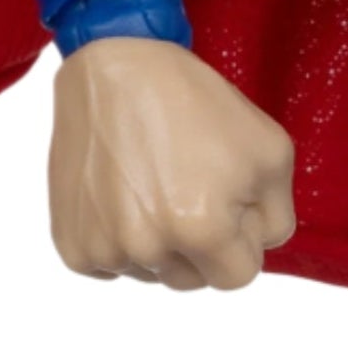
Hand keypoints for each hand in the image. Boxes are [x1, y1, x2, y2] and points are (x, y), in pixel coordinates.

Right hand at [49, 36, 297, 287]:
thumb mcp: (270, 148)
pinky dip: (121, 239)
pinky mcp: (70, 243)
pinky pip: (110, 265)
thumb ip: (277, 215)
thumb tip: (257, 247)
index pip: (237, 277)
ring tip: (157, 181)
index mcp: (203, 230)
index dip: (241, 239)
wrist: (116, 67)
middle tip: (193, 187)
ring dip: (160, 242)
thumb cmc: (196, 102)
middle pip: (191, 280)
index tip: (230, 203)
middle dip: (202, 244)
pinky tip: (125, 191)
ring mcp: (104, 249)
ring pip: (150, 272)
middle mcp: (148, 249)